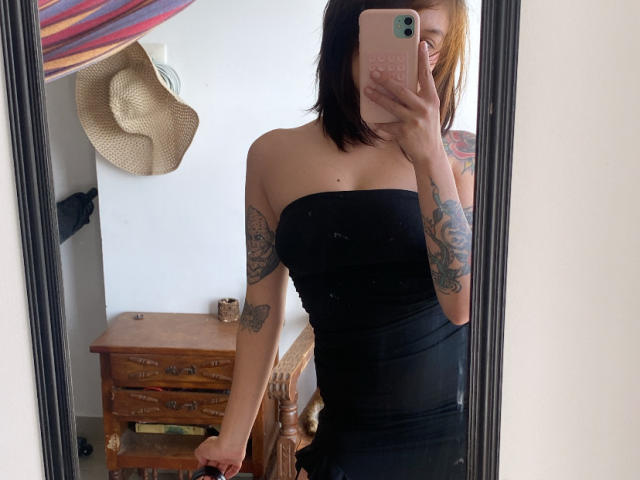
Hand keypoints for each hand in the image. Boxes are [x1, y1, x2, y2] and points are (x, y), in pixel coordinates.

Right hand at [194, 435, 245, 478]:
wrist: (231, 444)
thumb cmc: (217, 444)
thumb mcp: (201, 450)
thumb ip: (199, 455)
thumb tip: (201, 462)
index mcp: (212, 447)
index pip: (206, 458)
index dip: (204, 465)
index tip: (202, 471)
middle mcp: (220, 451)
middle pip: (215, 464)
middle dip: (211, 471)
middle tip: (209, 476)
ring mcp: (229, 456)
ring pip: (223, 467)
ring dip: (219, 474)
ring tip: (215, 478)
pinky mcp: (236, 459)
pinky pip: (234, 468)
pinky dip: (230, 473)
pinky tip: (226, 476)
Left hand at [363, 41, 444, 167]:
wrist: (430, 153)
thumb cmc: (427, 128)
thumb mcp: (429, 110)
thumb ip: (420, 97)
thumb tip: (402, 82)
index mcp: (431, 99)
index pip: (426, 76)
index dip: (423, 60)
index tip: (420, 45)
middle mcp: (424, 108)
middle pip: (402, 90)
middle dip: (386, 81)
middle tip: (374, 73)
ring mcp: (414, 121)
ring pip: (391, 105)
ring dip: (377, 97)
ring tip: (367, 90)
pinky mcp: (404, 132)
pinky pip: (386, 125)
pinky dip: (378, 123)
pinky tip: (370, 120)